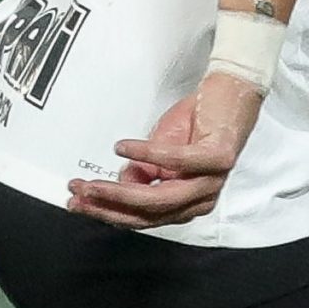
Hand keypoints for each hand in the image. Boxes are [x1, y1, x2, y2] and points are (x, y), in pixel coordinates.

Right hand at [67, 71, 265, 229]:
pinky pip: (178, 162)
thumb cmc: (196, 121)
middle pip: (149, 213)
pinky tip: (122, 149)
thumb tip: (120, 186)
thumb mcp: (159, 150)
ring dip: (121, 191)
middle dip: (107, 206)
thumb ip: (141, 173)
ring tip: (92, 183)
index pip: (143, 218)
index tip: (77, 202)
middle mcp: (201, 199)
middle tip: (77, 194)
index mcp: (187, 203)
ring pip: (161, 197)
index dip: (108, 212)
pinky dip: (146, 155)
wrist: (231, 89)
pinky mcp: (219, 158)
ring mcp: (212, 180)